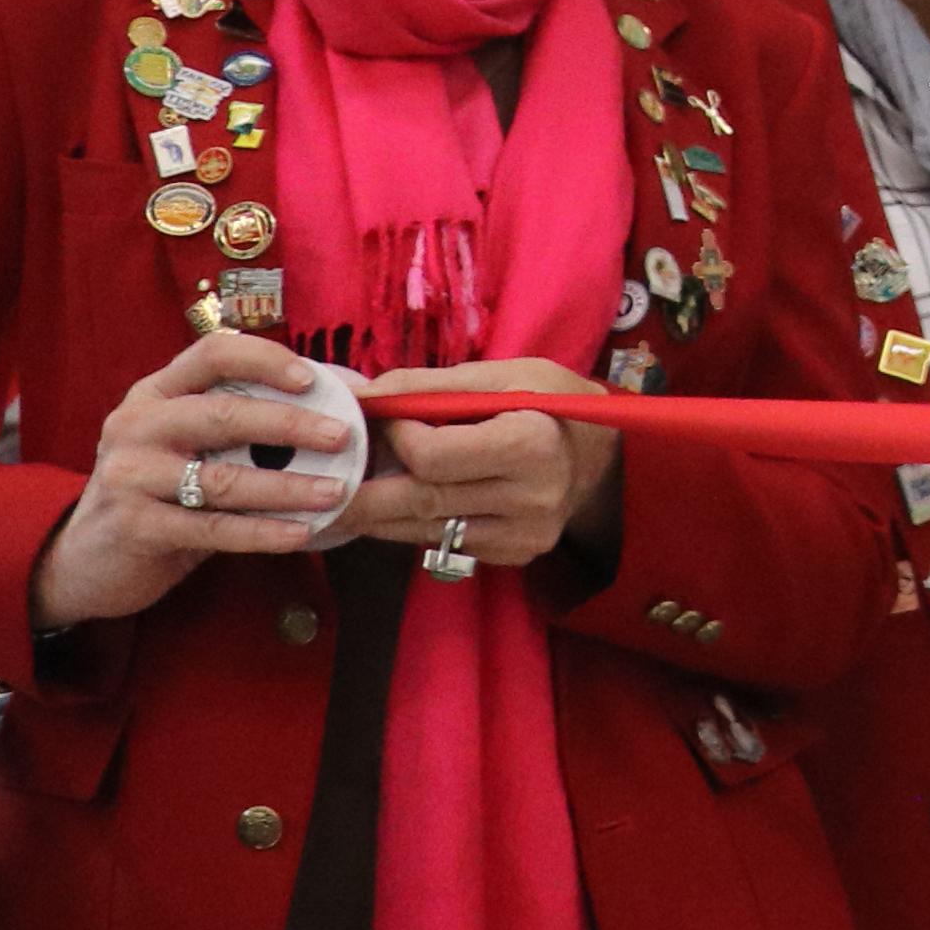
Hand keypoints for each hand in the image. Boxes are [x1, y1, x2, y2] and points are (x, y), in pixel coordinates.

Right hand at [25, 329, 349, 632]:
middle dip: (290, 424)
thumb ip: (238, 424)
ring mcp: (130, 475)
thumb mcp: (187, 446)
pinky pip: (211, 527)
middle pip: (223, 414)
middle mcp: (137, 425)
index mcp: (155, 394)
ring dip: (287, 486)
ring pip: (222, 478)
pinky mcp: (134, 525)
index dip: (265, 359)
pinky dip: (261, 531)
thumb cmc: (160, 491)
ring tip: (335, 491)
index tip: (312, 378)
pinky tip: (300, 533)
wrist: (90, 557)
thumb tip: (333, 405)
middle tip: (343, 436)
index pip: (212, 354)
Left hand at [347, 361, 621, 577]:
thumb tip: (362, 394)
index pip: (432, 457)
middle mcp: (531, 497)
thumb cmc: (552, 402)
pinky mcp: (517, 554)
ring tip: (347, 493)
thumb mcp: (503, 375)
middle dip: (363, 490)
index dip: (396, 438)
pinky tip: (404, 507)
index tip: (387, 420)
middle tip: (323, 480)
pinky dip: (417, 526)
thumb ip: (429, 386)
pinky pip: (447, 544)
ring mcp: (525, 534)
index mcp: (531, 444)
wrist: (607, 456)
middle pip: (420, 501)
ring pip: (425, 529)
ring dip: (379, 513)